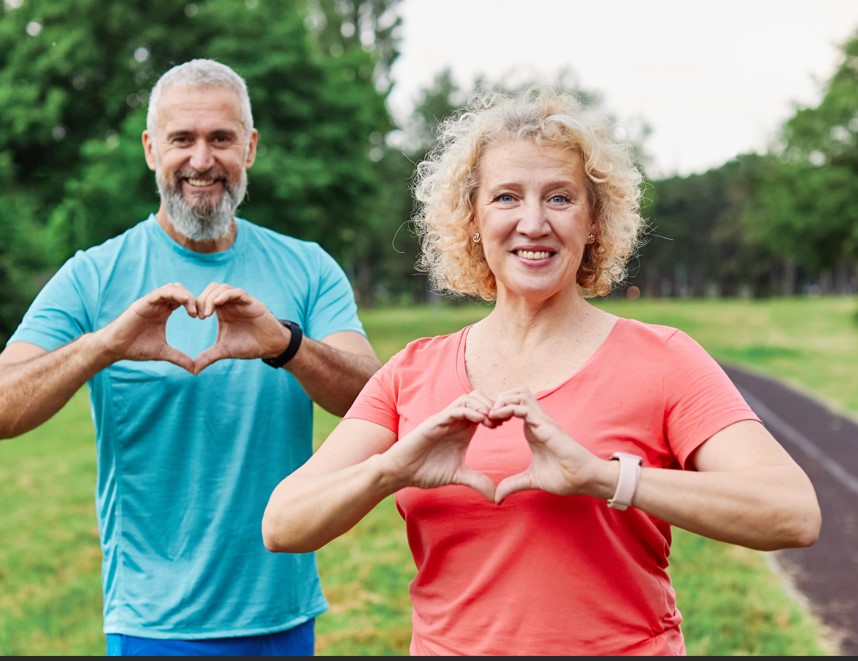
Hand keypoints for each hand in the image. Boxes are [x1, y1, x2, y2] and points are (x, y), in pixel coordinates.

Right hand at [97, 283, 196, 371]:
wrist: (115, 348)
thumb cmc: (136, 348)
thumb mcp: (163, 352)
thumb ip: (179, 358)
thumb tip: (194, 369)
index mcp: (163, 311)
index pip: (183, 300)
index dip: (195, 305)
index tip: (203, 317)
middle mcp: (158, 304)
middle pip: (181, 290)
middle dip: (194, 299)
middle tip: (202, 314)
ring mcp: (150, 302)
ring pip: (173, 288)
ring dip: (187, 296)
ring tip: (194, 312)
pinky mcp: (143, 303)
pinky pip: (162, 293)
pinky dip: (176, 295)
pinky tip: (186, 307)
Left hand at [192, 283, 285, 373]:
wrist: (269, 347)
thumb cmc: (248, 346)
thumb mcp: (223, 351)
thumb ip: (208, 357)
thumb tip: (193, 370)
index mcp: (223, 310)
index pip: (205, 297)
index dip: (197, 304)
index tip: (195, 317)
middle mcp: (231, 303)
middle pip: (212, 288)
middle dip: (202, 299)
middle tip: (200, 315)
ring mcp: (241, 301)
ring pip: (223, 288)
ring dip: (211, 297)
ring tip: (207, 313)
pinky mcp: (251, 302)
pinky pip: (237, 292)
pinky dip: (225, 295)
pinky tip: (217, 304)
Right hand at [383, 390, 500, 500]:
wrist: (402, 472)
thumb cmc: (426, 470)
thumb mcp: (458, 476)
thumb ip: (477, 481)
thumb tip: (496, 497)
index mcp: (463, 429)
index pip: (484, 410)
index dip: (498, 413)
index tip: (507, 425)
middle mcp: (455, 421)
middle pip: (479, 398)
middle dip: (494, 405)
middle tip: (503, 420)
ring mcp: (444, 420)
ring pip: (468, 399)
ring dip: (483, 405)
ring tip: (493, 420)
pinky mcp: (434, 423)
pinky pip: (454, 410)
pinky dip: (470, 411)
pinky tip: (481, 420)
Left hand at [490, 386, 599, 502]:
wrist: (584, 480)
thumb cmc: (564, 476)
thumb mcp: (531, 480)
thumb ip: (513, 484)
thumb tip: (497, 497)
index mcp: (532, 429)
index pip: (513, 405)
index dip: (497, 410)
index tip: (486, 424)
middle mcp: (537, 420)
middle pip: (516, 392)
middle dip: (497, 399)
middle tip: (486, 416)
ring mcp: (542, 421)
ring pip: (520, 393)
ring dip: (502, 400)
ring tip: (491, 415)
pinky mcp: (545, 425)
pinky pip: (524, 407)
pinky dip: (507, 408)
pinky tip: (496, 418)